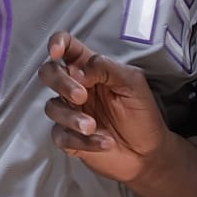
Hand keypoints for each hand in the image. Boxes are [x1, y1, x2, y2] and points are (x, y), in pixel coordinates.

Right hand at [42, 34, 170, 181]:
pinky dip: (82, 141)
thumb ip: (106, 68)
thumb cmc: (142, 115)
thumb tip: (80, 71)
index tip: (56, 53)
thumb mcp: (132, 83)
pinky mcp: (70, 138)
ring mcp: (71, 113)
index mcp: (91, 69)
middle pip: (49, 73)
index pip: (67, 47)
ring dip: (71, 117)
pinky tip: (104, 142)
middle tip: (81, 96)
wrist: (148, 153)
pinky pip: (61, 136)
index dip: (57, 43)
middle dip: (60, 82)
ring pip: (51, 107)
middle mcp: (76, 88)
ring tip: (93, 126)